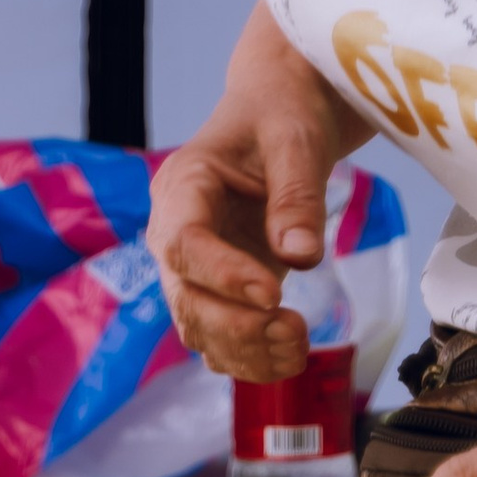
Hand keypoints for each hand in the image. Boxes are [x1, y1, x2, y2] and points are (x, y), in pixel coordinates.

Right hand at [148, 2, 370, 381]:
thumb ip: (297, 196)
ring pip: (200, 330)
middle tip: (294, 330)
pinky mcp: (215, 293)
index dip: (223, 276)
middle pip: (186, 299)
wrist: (278, 114)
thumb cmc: (282, 115)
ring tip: (300, 347)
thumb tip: (302, 258)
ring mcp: (191, 270)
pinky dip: (251, 361)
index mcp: (182, 187)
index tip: (274, 295)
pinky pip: (220, 342)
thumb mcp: (297, 140)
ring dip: (246, 352)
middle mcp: (174, 234)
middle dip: (237, 326)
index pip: (185, 244)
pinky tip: (290, 358)